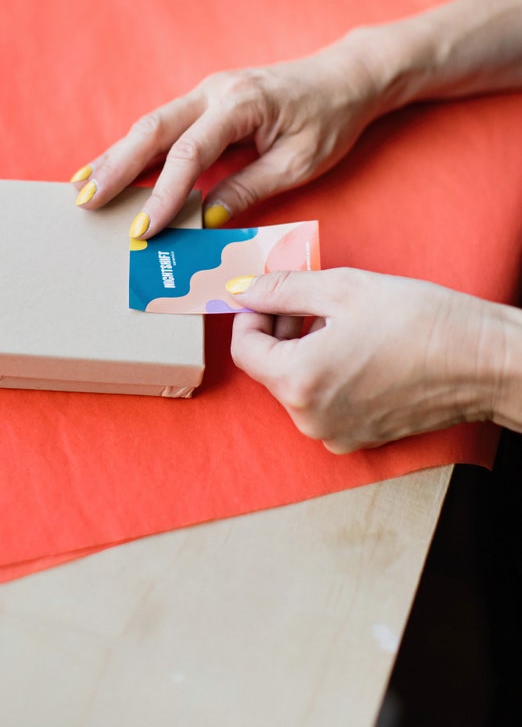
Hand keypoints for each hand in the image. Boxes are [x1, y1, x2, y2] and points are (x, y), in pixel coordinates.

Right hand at [71, 42, 382, 237]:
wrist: (344, 77)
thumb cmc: (329, 119)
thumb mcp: (300, 162)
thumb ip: (250, 188)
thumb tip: (208, 219)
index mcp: (242, 104)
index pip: (190, 152)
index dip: (165, 193)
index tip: (145, 228)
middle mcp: (215, 90)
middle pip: (153, 129)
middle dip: (115, 166)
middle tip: (85, 200)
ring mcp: (206, 91)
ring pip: (150, 125)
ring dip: (115, 156)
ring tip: (81, 187)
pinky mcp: (203, 100)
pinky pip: (161, 125)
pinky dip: (133, 148)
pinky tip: (108, 168)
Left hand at [228, 268, 508, 451]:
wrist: (482, 362)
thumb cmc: (419, 322)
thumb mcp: (342, 288)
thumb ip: (282, 289)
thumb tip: (243, 289)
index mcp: (298, 382)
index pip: (244, 349)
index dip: (252, 315)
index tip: (270, 294)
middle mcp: (310, 418)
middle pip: (270, 368)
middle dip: (281, 330)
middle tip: (312, 300)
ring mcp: (336, 434)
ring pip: (297, 385)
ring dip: (306, 350)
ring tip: (344, 322)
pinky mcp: (360, 438)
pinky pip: (324, 402)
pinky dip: (329, 374)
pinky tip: (360, 349)